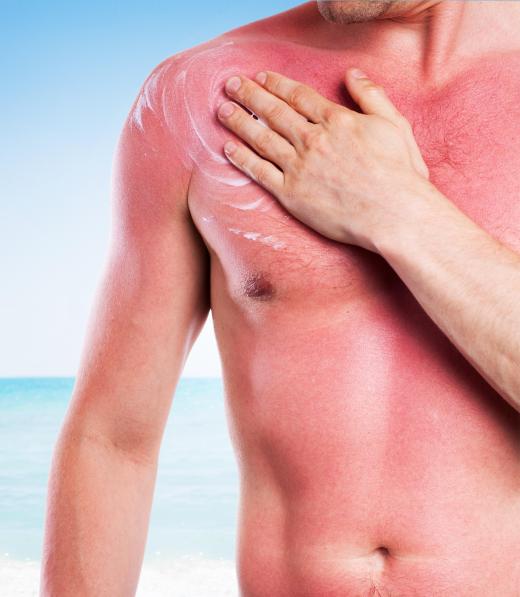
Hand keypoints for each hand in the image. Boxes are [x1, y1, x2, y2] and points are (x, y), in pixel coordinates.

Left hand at [217, 68, 430, 251]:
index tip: (261, 77)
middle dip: (250, 95)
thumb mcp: (394, 124)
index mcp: (336, 121)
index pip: (298, 96)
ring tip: (222, 110)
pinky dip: (242, 159)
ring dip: (239, 122)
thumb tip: (352, 74)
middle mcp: (312, 140)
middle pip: (274, 112)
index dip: (276, 84)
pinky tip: (228, 149)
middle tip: (231, 85)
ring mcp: (299, 167)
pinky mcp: (291, 194)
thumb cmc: (399, 173)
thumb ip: (372, 95)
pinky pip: (261, 173)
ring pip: (261, 139)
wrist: (393, 213)